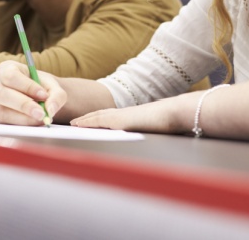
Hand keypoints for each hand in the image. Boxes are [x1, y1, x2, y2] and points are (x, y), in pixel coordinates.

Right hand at [0, 60, 65, 125]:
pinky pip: (4, 123)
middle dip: (22, 105)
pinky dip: (21, 124)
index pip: (10, 75)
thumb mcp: (54, 87)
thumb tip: (50, 110)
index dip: (26, 86)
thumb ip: (56, 96)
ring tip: (41, 119)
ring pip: (1, 111)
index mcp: (6, 68)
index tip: (43, 95)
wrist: (39, 98)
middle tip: (41, 113)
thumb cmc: (43, 88)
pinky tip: (35, 122)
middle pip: (0, 93)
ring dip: (23, 118)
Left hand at [71, 93, 195, 133]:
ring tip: (73, 123)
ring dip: (84, 120)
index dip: (97, 120)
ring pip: (98, 117)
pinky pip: (99, 120)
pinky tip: (78, 124)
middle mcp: (124, 115)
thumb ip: (146, 130)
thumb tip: (147, 135)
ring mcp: (122, 116)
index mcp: (131, 118)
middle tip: (74, 122)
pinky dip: (88, 122)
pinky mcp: (120, 119)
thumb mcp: (154, 128)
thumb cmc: (169, 122)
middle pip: (101, 115)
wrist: (175, 113)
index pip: (110, 118)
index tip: (87, 123)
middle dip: (87, 119)